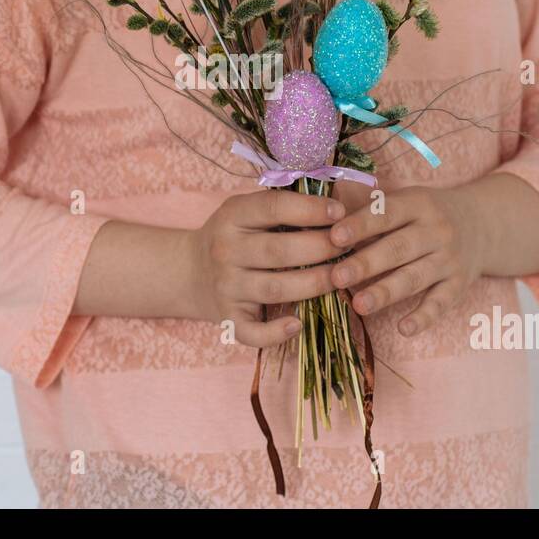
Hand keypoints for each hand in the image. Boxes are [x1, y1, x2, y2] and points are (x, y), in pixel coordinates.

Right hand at [186, 190, 346, 347]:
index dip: (310, 209)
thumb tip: (333, 205)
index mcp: (232, 216)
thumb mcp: (246, 211)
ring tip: (340, 278)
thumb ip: (281, 207)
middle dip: (321, 248)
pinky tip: (298, 325)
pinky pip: (252, 331)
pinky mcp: (228, 318)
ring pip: (276, 288)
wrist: (190, 271)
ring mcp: (225, 287)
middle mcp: (225, 251)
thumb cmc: (233, 237)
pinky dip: (275, 333)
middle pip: (280, 251)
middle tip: (348, 246)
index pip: (273, 207)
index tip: (339, 212)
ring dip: (314, 284)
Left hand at [328, 185, 491, 336]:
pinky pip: (440, 303)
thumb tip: (325, 225)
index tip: (334, 237)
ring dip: (386, 292)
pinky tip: (403, 329)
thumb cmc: (427, 213)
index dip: (360, 225)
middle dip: (366, 263)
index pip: (386, 213)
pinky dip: (423, 317)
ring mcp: (449, 259)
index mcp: (418, 204)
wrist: (485, 222)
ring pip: (415, 277)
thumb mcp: (408, 200)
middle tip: (336, 276)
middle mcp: (437, 230)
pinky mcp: (459, 284)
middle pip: (399, 248)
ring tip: (359, 304)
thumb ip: (372, 212)